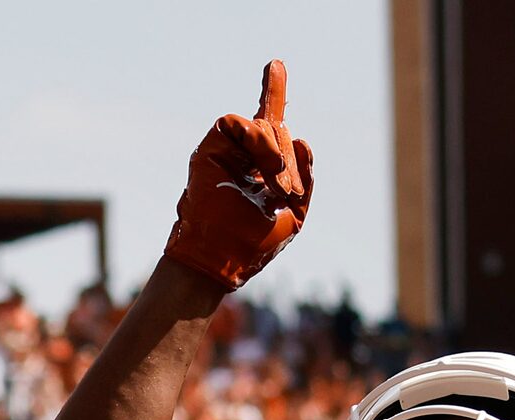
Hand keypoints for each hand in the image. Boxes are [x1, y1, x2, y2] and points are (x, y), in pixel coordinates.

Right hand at [161, 60, 313, 291]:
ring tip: (276, 190)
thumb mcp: (295, 213)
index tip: (276, 65)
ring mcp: (226, 149)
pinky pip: (238, 123)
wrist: (222, 258)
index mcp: (259, 166)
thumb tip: (301, 139)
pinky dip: (258, 141)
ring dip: (277, 156)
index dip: (273, 92)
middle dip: (287, 158)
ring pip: (262, 124)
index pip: (269, 121)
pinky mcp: (211, 147)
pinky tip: (264, 170)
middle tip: (287, 193)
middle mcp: (241, 153)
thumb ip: (303, 177)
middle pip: (276, 126)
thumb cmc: (255, 245)